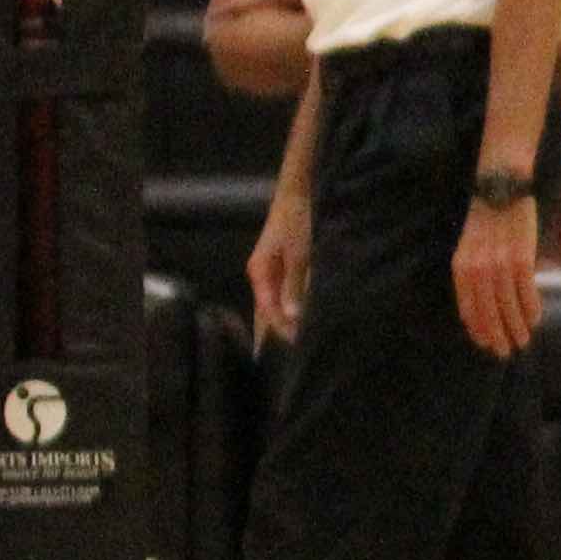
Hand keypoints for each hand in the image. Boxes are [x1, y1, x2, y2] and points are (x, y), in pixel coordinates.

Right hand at [248, 189, 311, 343]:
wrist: (297, 192)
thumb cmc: (297, 220)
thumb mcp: (300, 254)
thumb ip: (295, 286)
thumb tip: (292, 318)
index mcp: (260, 274)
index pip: (267, 313)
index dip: (279, 332)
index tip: (292, 351)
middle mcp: (260, 276)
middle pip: (264, 313)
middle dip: (272, 336)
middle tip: (280, 366)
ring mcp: (268, 272)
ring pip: (270, 306)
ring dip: (278, 325)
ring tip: (285, 352)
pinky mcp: (278, 268)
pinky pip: (278, 296)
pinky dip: (284, 311)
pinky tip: (291, 323)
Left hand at [452, 196, 541, 355]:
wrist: (502, 186)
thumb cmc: (487, 217)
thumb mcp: (471, 245)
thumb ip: (475, 271)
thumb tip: (487, 301)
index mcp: (461, 266)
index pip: (468, 308)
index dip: (479, 330)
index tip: (487, 344)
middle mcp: (478, 268)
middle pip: (488, 312)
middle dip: (497, 335)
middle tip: (507, 351)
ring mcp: (500, 263)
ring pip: (508, 305)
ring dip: (517, 326)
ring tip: (524, 339)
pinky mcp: (522, 257)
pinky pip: (527, 291)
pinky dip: (531, 308)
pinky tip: (536, 318)